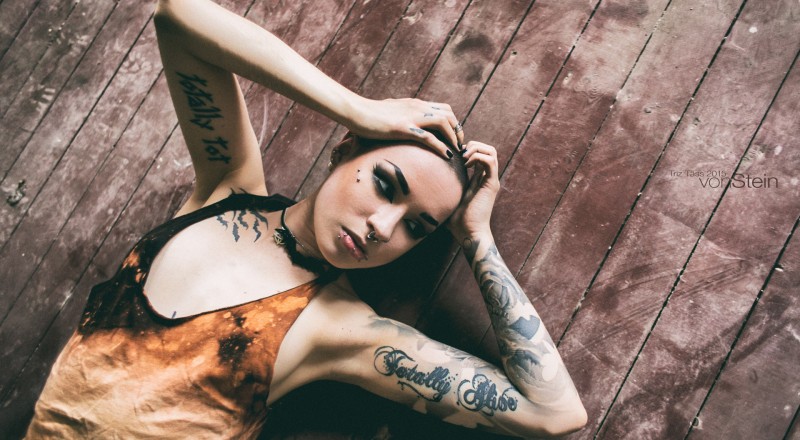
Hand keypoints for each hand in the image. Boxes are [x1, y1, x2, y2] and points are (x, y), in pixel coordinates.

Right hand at [348, 97, 463, 158]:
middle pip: (449, 115)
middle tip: (460, 146)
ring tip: (456, 152)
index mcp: (415, 103)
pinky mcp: (403, 128)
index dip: (453, 123)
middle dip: (458, 131)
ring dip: (454, 138)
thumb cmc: (369, 114)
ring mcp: (411, 116)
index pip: (444, 109)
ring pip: (444, 123)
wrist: (355, 111)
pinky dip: (441, 147)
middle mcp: (417, 107)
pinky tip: (447, 156)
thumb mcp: (390, 112)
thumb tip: (401, 126)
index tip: (454, 138)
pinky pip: (429, 137)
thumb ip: (400, 116)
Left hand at [447, 141, 499, 240]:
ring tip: (464, 158)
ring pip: (491, 151)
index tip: (453, 154)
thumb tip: (421, 185)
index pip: (480, 153)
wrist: (468, 234)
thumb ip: (442, 187)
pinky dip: (477, 157)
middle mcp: (487, 177)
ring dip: (476, 149)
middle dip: (473, 145)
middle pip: (488, 148)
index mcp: (479, 178)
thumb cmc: (456, 221)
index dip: (467, 148)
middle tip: (459, 154)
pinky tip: (466, 164)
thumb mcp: (448, 197)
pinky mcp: (491, 184)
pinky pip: (490, 161)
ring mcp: (490, 180)